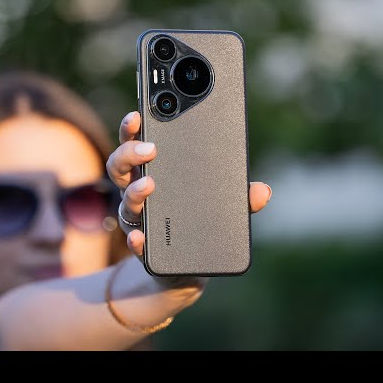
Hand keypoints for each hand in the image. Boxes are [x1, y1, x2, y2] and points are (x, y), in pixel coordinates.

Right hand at [106, 111, 271, 290]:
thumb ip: (240, 197)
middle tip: (150, 148)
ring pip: (124, 202)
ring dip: (134, 192)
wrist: (186, 268)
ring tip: (149, 185)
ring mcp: (138, 221)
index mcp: (154, 172)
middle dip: (130, 153)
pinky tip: (140, 237)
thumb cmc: (199, 222)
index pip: (136, 143)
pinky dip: (135, 240)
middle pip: (119, 167)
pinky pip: (135, 243)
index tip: (137, 114)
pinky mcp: (144, 249)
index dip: (132, 128)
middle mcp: (139, 193)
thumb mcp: (223, 205)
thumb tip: (263, 191)